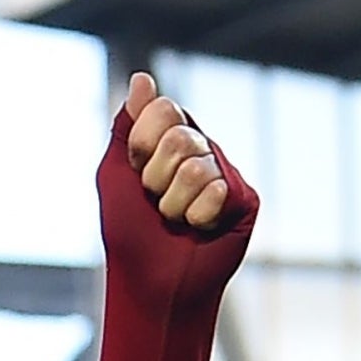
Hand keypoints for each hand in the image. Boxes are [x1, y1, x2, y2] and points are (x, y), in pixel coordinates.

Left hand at [124, 72, 230, 229]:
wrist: (152, 282)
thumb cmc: (129, 232)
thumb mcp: (115, 175)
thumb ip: (127, 128)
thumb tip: (142, 78)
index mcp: (169, 141)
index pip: (164, 109)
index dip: (142, 144)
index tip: (135, 172)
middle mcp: (200, 151)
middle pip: (179, 135)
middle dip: (155, 176)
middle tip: (155, 201)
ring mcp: (225, 172)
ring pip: (197, 166)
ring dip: (174, 202)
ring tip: (175, 220)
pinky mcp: (244, 198)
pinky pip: (218, 191)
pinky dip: (198, 216)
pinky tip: (199, 228)